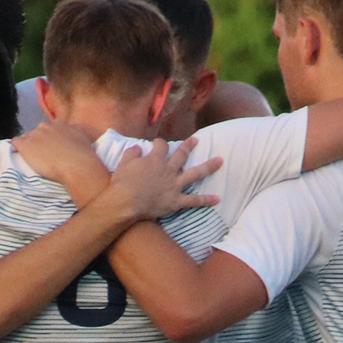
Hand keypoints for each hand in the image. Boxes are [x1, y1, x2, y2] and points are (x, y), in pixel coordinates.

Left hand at [12, 121, 105, 196]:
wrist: (76, 165)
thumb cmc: (83, 154)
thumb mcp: (83, 136)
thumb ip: (75, 131)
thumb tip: (73, 132)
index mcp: (59, 124)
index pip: (49, 128)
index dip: (49, 139)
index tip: (52, 148)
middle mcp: (46, 126)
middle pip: (37, 132)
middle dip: (38, 142)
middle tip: (44, 155)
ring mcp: (34, 135)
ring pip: (26, 138)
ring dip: (29, 146)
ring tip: (33, 158)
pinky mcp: (25, 145)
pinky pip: (15, 142)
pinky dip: (16, 148)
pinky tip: (18, 155)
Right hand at [105, 138, 221, 220]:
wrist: (125, 203)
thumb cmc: (122, 184)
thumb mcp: (122, 164)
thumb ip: (131, 153)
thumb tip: (137, 147)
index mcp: (155, 160)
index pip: (162, 146)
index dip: (161, 143)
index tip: (159, 144)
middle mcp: (168, 170)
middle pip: (182, 155)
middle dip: (189, 146)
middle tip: (196, 140)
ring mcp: (174, 185)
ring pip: (195, 174)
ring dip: (208, 166)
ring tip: (220, 161)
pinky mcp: (176, 201)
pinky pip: (194, 200)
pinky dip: (206, 200)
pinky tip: (218, 199)